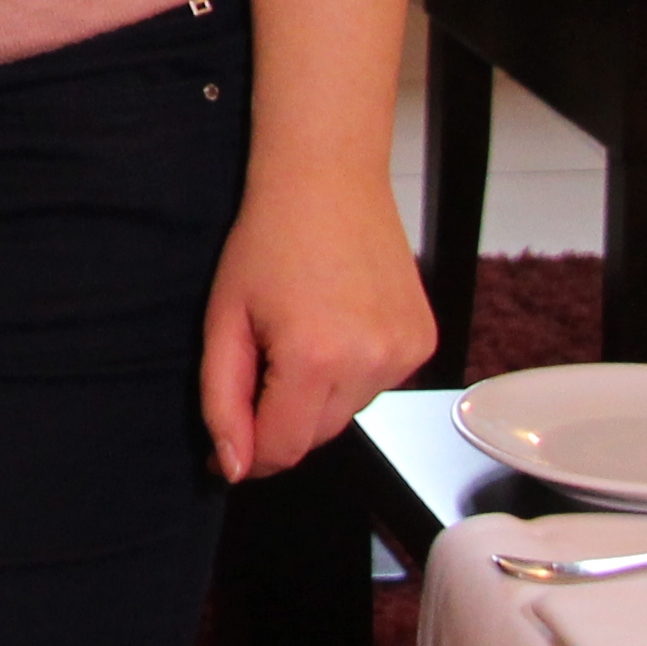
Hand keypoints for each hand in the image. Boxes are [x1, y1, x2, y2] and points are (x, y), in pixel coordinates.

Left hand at [200, 161, 432, 478]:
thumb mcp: (223, 319)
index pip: (284, 448)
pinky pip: (378, 383)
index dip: (249, 456)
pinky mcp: (424, 341)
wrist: (327, 178)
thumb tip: (232, 467)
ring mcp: (405, 354)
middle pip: (318, 436)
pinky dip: (352, 371)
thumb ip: (222, 400)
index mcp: (315, 359)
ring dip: (318, 394)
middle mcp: (371, 363)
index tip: (225, 451)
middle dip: (281, 419)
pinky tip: (335, 324)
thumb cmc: (267, 239)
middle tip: (258, 364)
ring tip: (299, 330)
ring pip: (349, 411)